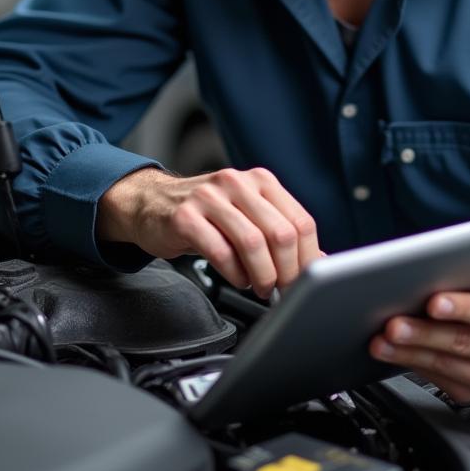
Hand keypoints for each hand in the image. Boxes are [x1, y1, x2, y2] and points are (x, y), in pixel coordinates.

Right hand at [98, 166, 320, 297]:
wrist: (152, 204)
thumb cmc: (206, 214)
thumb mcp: (248, 213)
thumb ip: (280, 232)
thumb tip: (317, 262)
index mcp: (261, 180)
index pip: (300, 221)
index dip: (307, 258)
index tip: (305, 280)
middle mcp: (238, 183)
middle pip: (281, 233)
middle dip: (287, 271)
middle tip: (283, 290)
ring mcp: (210, 198)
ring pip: (253, 243)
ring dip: (262, 275)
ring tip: (261, 287)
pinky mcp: (185, 217)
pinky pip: (221, 252)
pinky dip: (235, 274)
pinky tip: (238, 279)